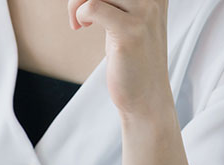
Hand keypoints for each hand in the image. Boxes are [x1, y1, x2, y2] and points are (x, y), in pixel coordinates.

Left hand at [67, 0, 172, 119]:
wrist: (146, 96)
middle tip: (79, 10)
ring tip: (80, 21)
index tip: (91, 5)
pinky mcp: (130, 33)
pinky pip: (93, 6)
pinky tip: (82, 26)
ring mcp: (144, 14)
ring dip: (77, 2)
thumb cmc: (133, 56)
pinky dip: (80, 13)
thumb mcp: (130, 17)